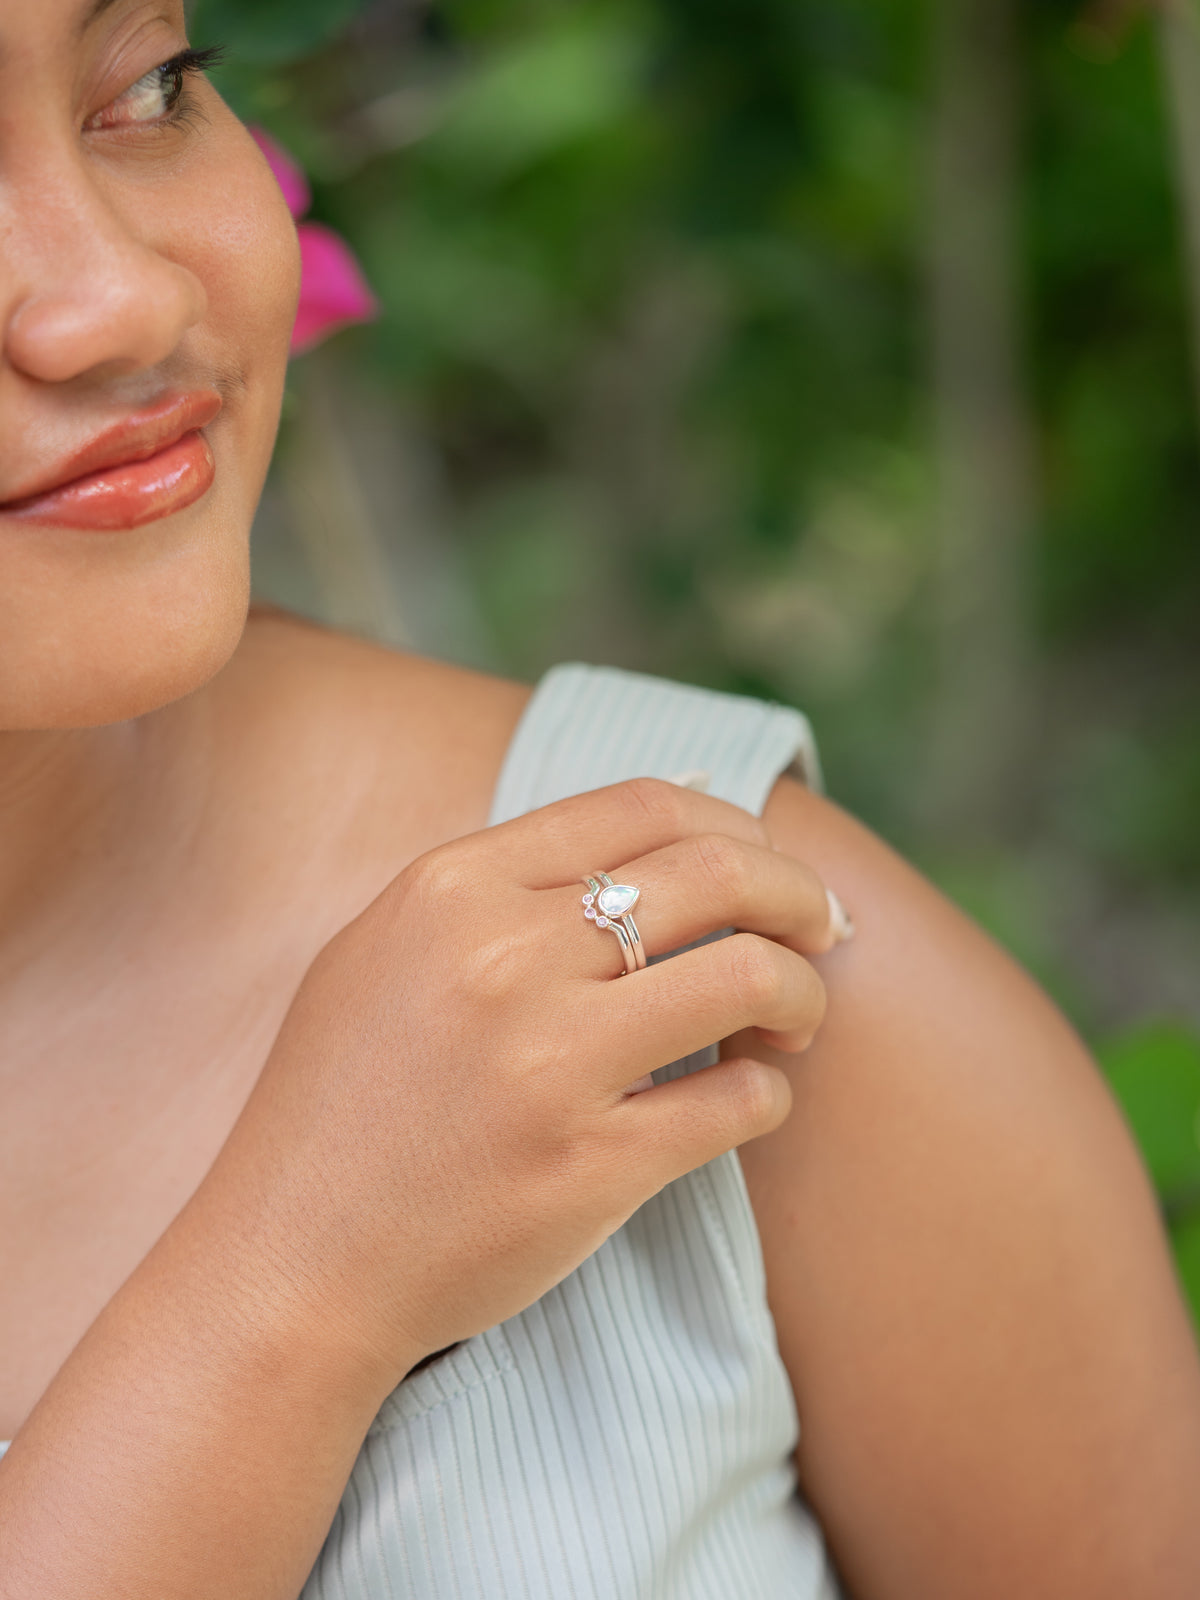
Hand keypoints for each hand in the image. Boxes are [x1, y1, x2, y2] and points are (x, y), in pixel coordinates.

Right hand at [204, 777, 844, 1387]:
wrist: (288, 1265)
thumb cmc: (343, 1105)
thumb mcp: (387, 952)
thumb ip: (502, 885)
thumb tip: (665, 824)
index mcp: (451, 889)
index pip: (641, 806)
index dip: (731, 825)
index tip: (766, 867)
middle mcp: (503, 958)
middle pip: (717, 870)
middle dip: (799, 893)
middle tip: (825, 928)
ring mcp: (550, 1064)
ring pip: (749, 976)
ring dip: (802, 992)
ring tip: (794, 1022)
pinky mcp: (592, 1166)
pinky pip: (740, 1101)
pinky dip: (769, 1093)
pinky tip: (746, 1098)